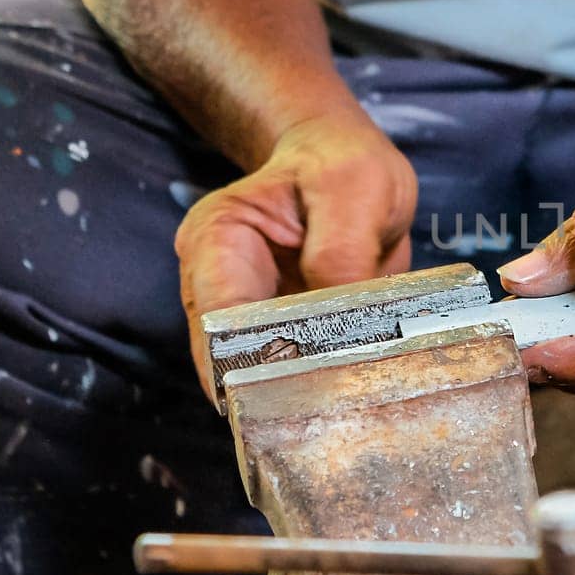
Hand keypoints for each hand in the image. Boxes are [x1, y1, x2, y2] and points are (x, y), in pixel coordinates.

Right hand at [175, 112, 417, 399]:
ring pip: (266, 374)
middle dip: (282, 388)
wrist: (350, 168)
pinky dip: (326, 380)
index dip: (256, 364)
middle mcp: (219, 287)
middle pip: (237, 359)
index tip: (304, 388)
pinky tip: (358, 387)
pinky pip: (300, 370)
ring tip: (351, 401)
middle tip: (333, 408)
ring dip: (307, 390)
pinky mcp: (286, 334)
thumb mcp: (352, 187)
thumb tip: (335, 319)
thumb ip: (341, 250)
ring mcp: (250, 315)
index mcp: (217, 241)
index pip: (220, 322)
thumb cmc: (342, 165)